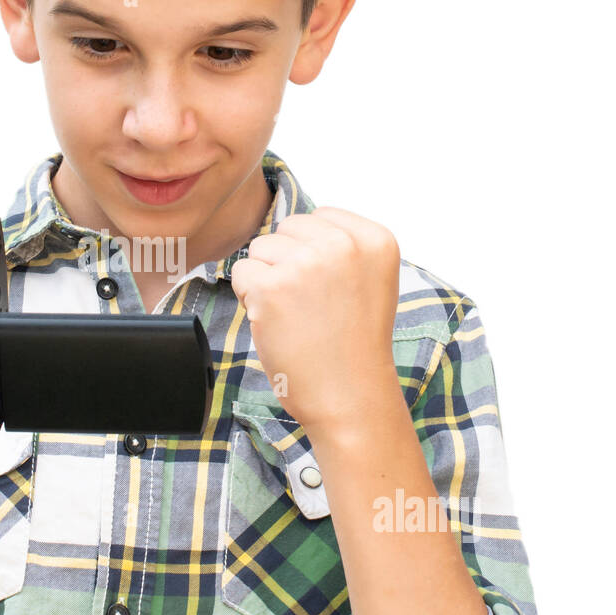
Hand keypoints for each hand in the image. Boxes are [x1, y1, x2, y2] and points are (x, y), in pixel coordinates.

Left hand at [229, 206, 401, 438]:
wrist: (350, 396)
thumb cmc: (354, 345)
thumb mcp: (368, 281)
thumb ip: (341, 247)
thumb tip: (289, 227)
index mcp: (374, 240)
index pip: (319, 218)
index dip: (311, 252)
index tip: (328, 288)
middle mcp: (344, 245)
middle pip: (286, 229)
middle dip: (286, 262)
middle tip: (308, 304)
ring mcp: (307, 264)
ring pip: (260, 248)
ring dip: (266, 279)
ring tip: (293, 314)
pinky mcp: (272, 287)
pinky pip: (241, 273)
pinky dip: (248, 298)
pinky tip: (275, 322)